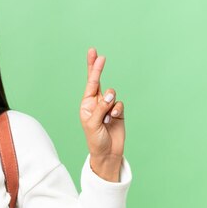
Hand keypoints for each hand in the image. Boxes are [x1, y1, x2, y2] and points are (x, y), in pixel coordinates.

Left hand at [79, 48, 125, 179]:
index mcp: (86, 104)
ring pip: (112, 94)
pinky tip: (113, 119)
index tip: (95, 54)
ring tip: (107, 117)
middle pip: (98, 81)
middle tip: (98, 55)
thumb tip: (110, 93)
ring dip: (110, 104)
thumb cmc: (95, 139)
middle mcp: (96, 102)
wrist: (108, 152)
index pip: (90, 83)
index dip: (93, 68)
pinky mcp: (118, 111)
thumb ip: (101, 107)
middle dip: (97, 68)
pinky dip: (117, 110)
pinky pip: (119, 103)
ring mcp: (108, 106)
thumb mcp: (93, 123)